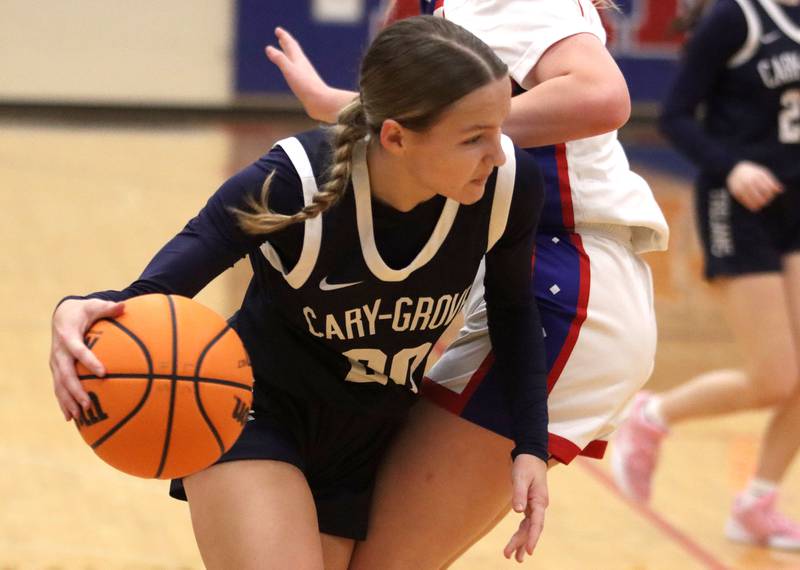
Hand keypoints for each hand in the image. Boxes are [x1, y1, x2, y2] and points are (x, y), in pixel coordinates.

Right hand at [49, 299, 123, 420]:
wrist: (62, 314)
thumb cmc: (84, 311)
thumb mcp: (95, 306)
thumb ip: (110, 308)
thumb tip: (125, 306)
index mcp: (68, 336)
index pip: (79, 351)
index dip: (90, 362)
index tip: (104, 373)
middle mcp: (59, 352)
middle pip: (65, 374)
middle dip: (76, 390)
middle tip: (88, 404)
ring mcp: (56, 362)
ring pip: (59, 385)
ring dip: (68, 401)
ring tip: (78, 416)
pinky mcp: (56, 369)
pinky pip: (59, 388)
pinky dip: (63, 402)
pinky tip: (71, 418)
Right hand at [265, 27, 348, 122]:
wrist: (321, 102)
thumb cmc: (306, 86)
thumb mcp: (289, 71)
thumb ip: (280, 59)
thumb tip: (268, 48)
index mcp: (299, 60)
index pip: (290, 45)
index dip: (284, 36)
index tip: (278, 30)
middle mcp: (302, 66)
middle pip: (294, 51)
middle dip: (286, 43)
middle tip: (281, 37)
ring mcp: (305, 75)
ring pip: (296, 62)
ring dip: (289, 55)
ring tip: (286, 53)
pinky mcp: (306, 85)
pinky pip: (297, 73)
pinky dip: (292, 69)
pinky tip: (293, 73)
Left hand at [503, 453, 548, 562]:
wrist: (531, 453)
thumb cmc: (526, 464)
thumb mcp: (521, 476)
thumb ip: (519, 493)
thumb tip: (517, 511)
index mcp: (540, 500)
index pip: (536, 523)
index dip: (532, 537)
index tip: (528, 551)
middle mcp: (539, 505)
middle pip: (531, 528)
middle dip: (521, 543)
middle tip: (510, 557)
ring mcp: (535, 505)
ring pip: (529, 527)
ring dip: (521, 541)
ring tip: (512, 557)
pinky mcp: (530, 504)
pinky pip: (526, 522)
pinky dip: (521, 532)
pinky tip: (516, 542)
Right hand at [726, 161, 782, 211]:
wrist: (735, 169)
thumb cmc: (753, 172)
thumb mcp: (763, 173)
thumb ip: (772, 181)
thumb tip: (780, 191)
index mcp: (756, 176)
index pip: (767, 189)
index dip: (771, 194)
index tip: (772, 196)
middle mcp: (748, 182)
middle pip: (759, 195)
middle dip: (765, 200)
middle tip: (767, 201)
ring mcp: (741, 187)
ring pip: (751, 199)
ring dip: (758, 204)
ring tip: (761, 205)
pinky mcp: (735, 192)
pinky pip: (744, 201)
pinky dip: (750, 206)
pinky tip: (754, 208)